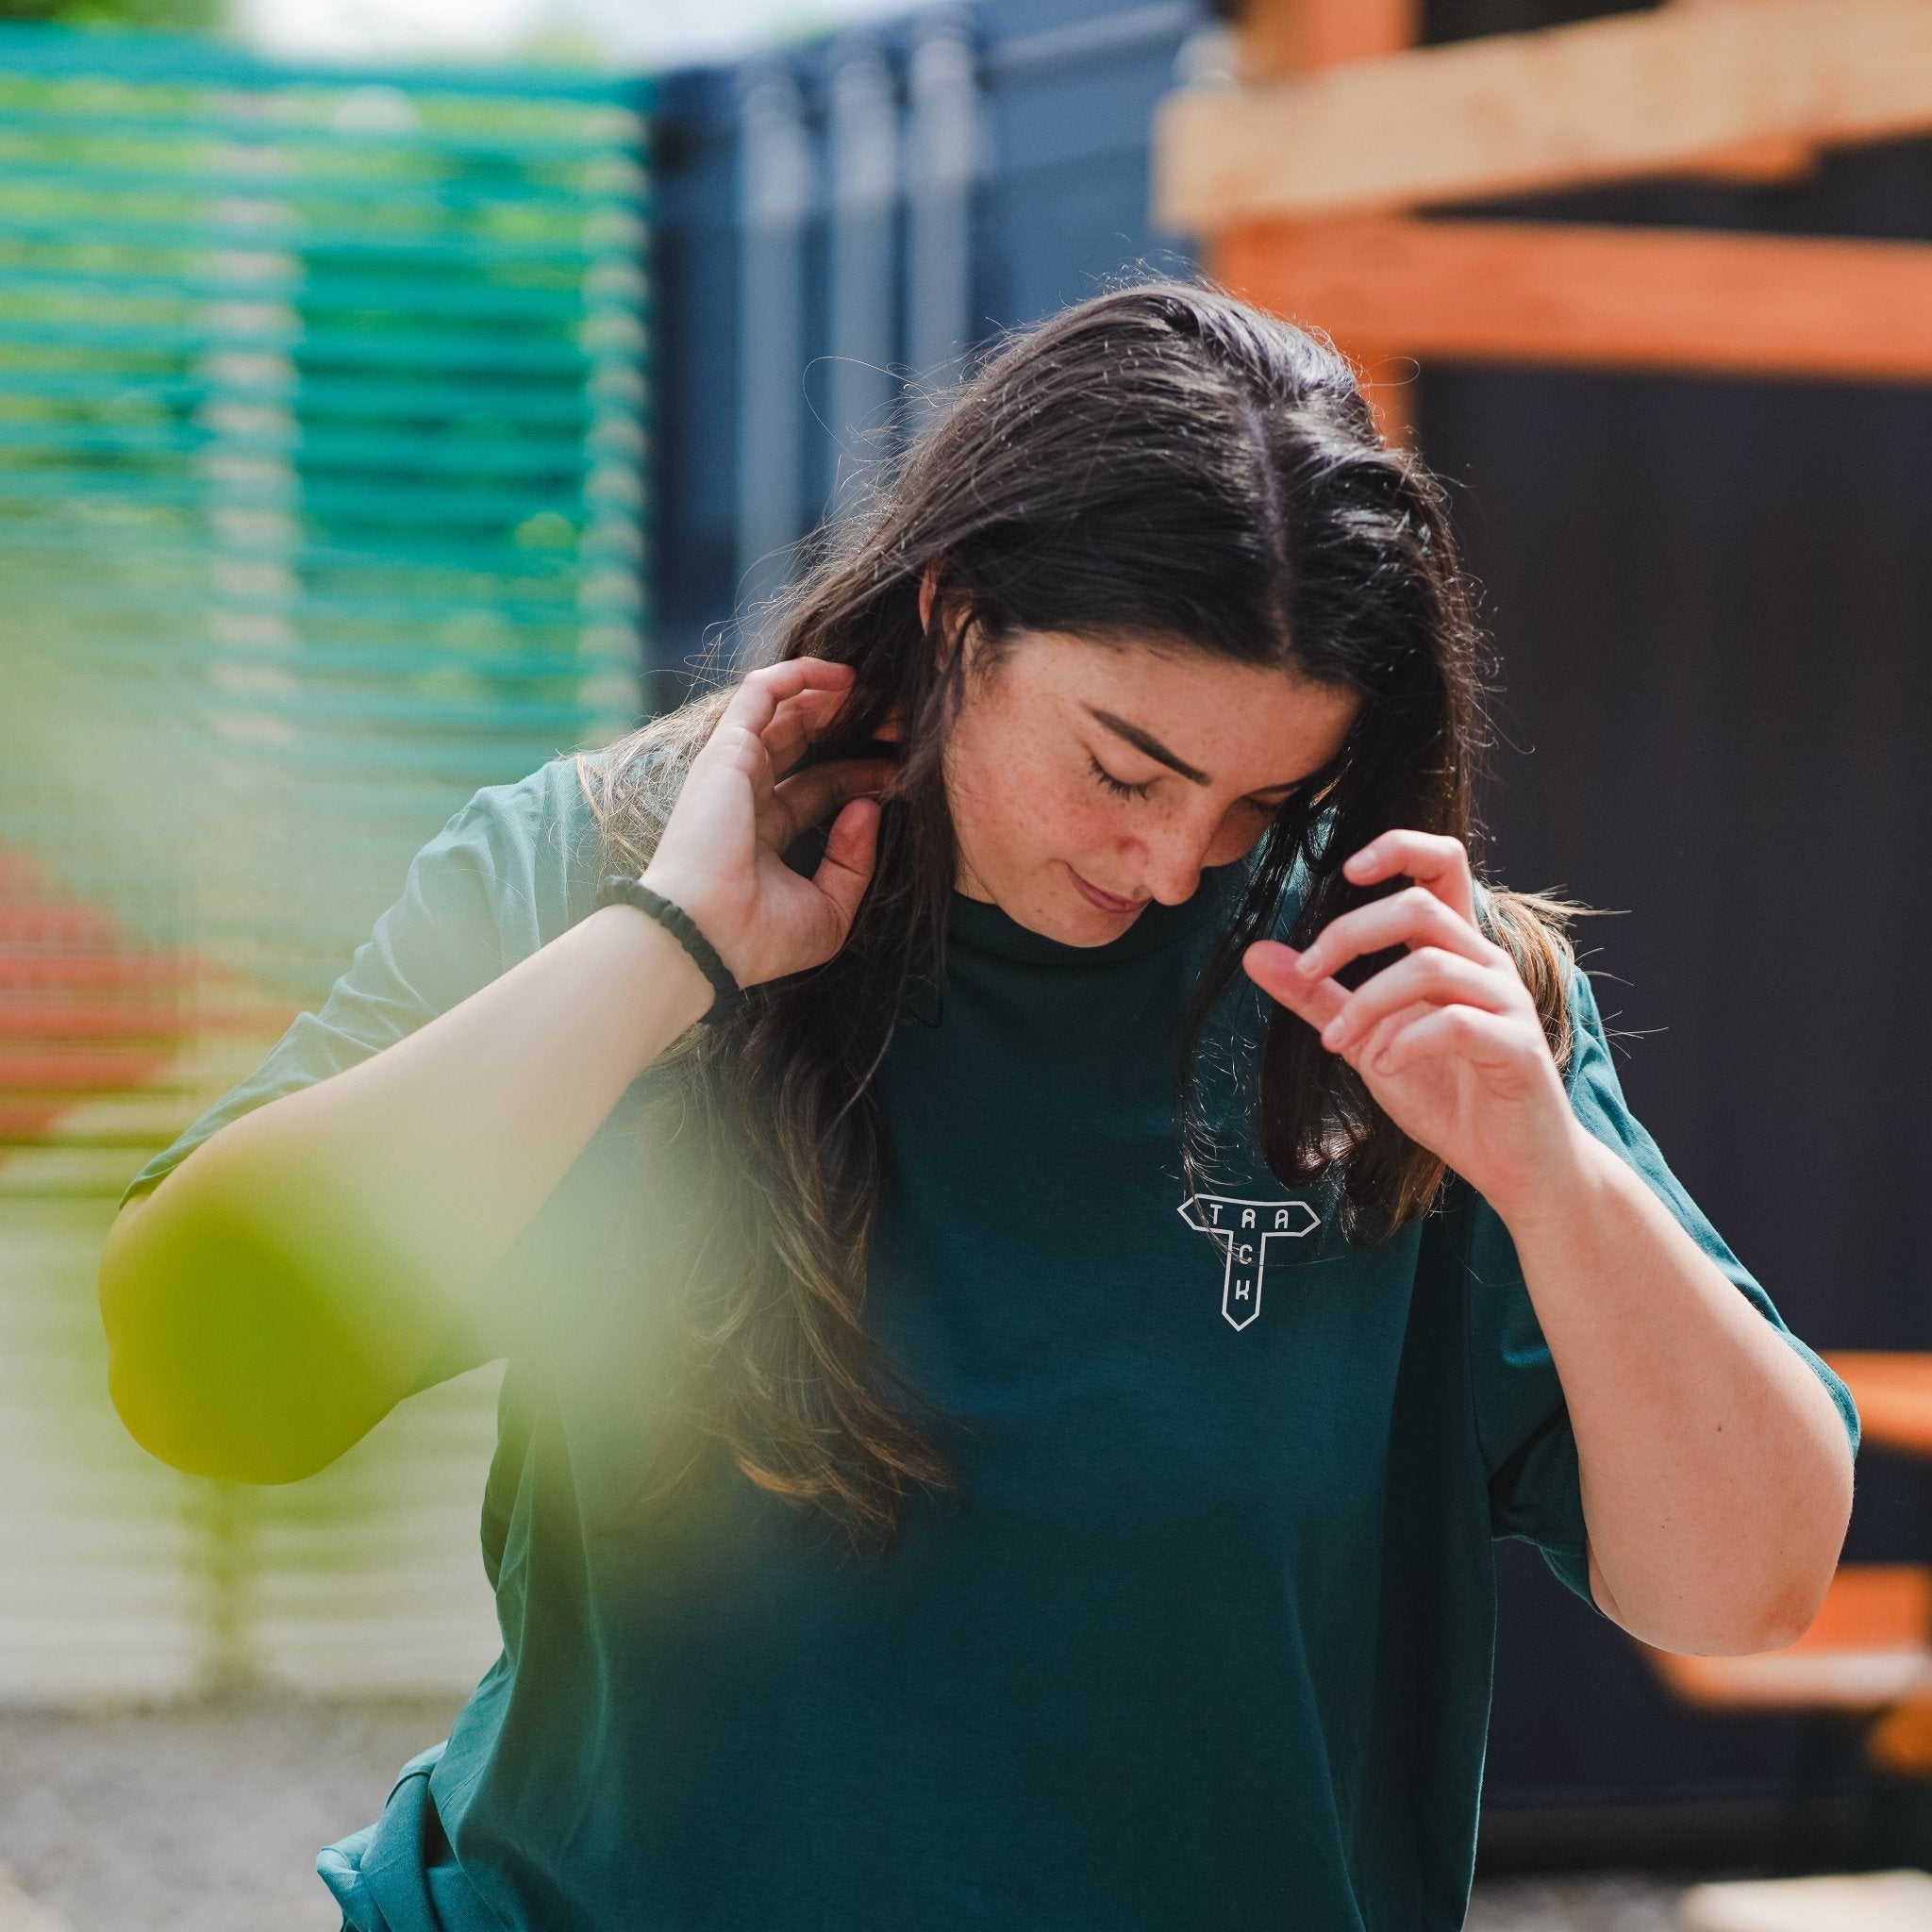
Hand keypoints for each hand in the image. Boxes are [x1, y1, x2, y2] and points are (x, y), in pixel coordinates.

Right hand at [638, 659, 891, 990]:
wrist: (708, 936)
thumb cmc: (761, 937)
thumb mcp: (829, 911)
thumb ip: (854, 863)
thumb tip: (869, 807)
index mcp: (766, 834)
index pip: (821, 786)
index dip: (863, 774)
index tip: (904, 776)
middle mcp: (748, 796)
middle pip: (807, 743)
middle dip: (856, 728)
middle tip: (904, 722)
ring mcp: (735, 769)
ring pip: (788, 711)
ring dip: (836, 697)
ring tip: (883, 694)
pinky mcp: (728, 748)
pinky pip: (762, 691)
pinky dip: (801, 675)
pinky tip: (846, 677)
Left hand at [1243, 831, 1578, 1214]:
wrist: (1513, 1165)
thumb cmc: (1448, 1096)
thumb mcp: (1365, 1041)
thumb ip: (1317, 996)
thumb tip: (1254, 952)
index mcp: (1454, 950)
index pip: (1442, 863)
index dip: (1398, 848)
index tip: (1346, 870)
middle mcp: (1485, 963)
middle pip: (1419, 906)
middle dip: (1350, 934)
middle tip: (1309, 972)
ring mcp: (1507, 1003)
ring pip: (1430, 966)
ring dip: (1367, 1002)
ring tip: (1339, 1042)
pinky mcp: (1517, 1047)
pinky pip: (1456, 1022)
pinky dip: (1405, 1042)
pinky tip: (1383, 1067)